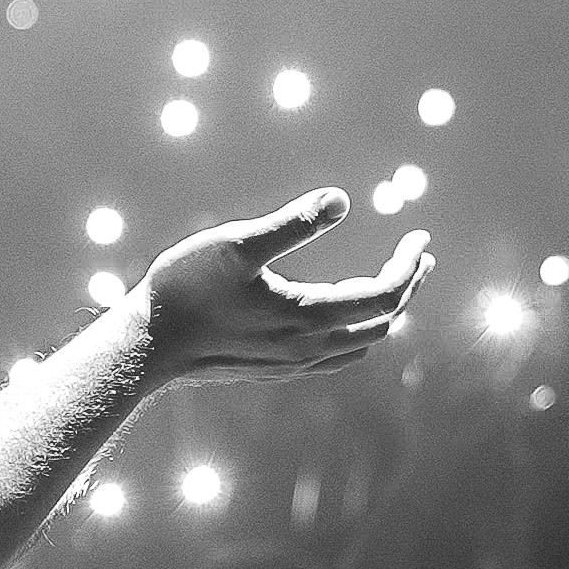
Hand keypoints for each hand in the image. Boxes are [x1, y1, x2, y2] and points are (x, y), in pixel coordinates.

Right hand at [132, 189, 432, 387]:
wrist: (148, 345)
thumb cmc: (187, 288)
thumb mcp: (237, 244)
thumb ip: (291, 223)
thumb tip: (342, 199)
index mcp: (310, 315)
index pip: (384, 295)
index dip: (408, 266)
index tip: (420, 238)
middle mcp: (311, 347)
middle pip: (382, 321)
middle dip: (406, 288)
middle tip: (419, 257)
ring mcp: (294, 363)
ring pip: (361, 343)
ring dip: (384, 312)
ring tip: (392, 284)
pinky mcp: (276, 369)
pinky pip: (337, 357)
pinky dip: (356, 332)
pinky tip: (344, 318)